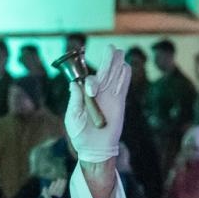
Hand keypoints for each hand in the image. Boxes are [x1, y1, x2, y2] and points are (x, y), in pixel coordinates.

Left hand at [66, 47, 129, 162]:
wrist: (95, 148)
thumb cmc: (80, 135)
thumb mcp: (73, 118)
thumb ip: (74, 101)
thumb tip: (73, 84)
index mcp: (84, 95)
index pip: (89, 79)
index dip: (90, 81)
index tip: (91, 92)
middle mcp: (98, 92)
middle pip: (105, 71)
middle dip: (108, 59)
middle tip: (111, 48)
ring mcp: (109, 96)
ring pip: (115, 75)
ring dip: (117, 64)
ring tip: (119, 52)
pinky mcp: (119, 103)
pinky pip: (123, 87)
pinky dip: (125, 77)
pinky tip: (125, 67)